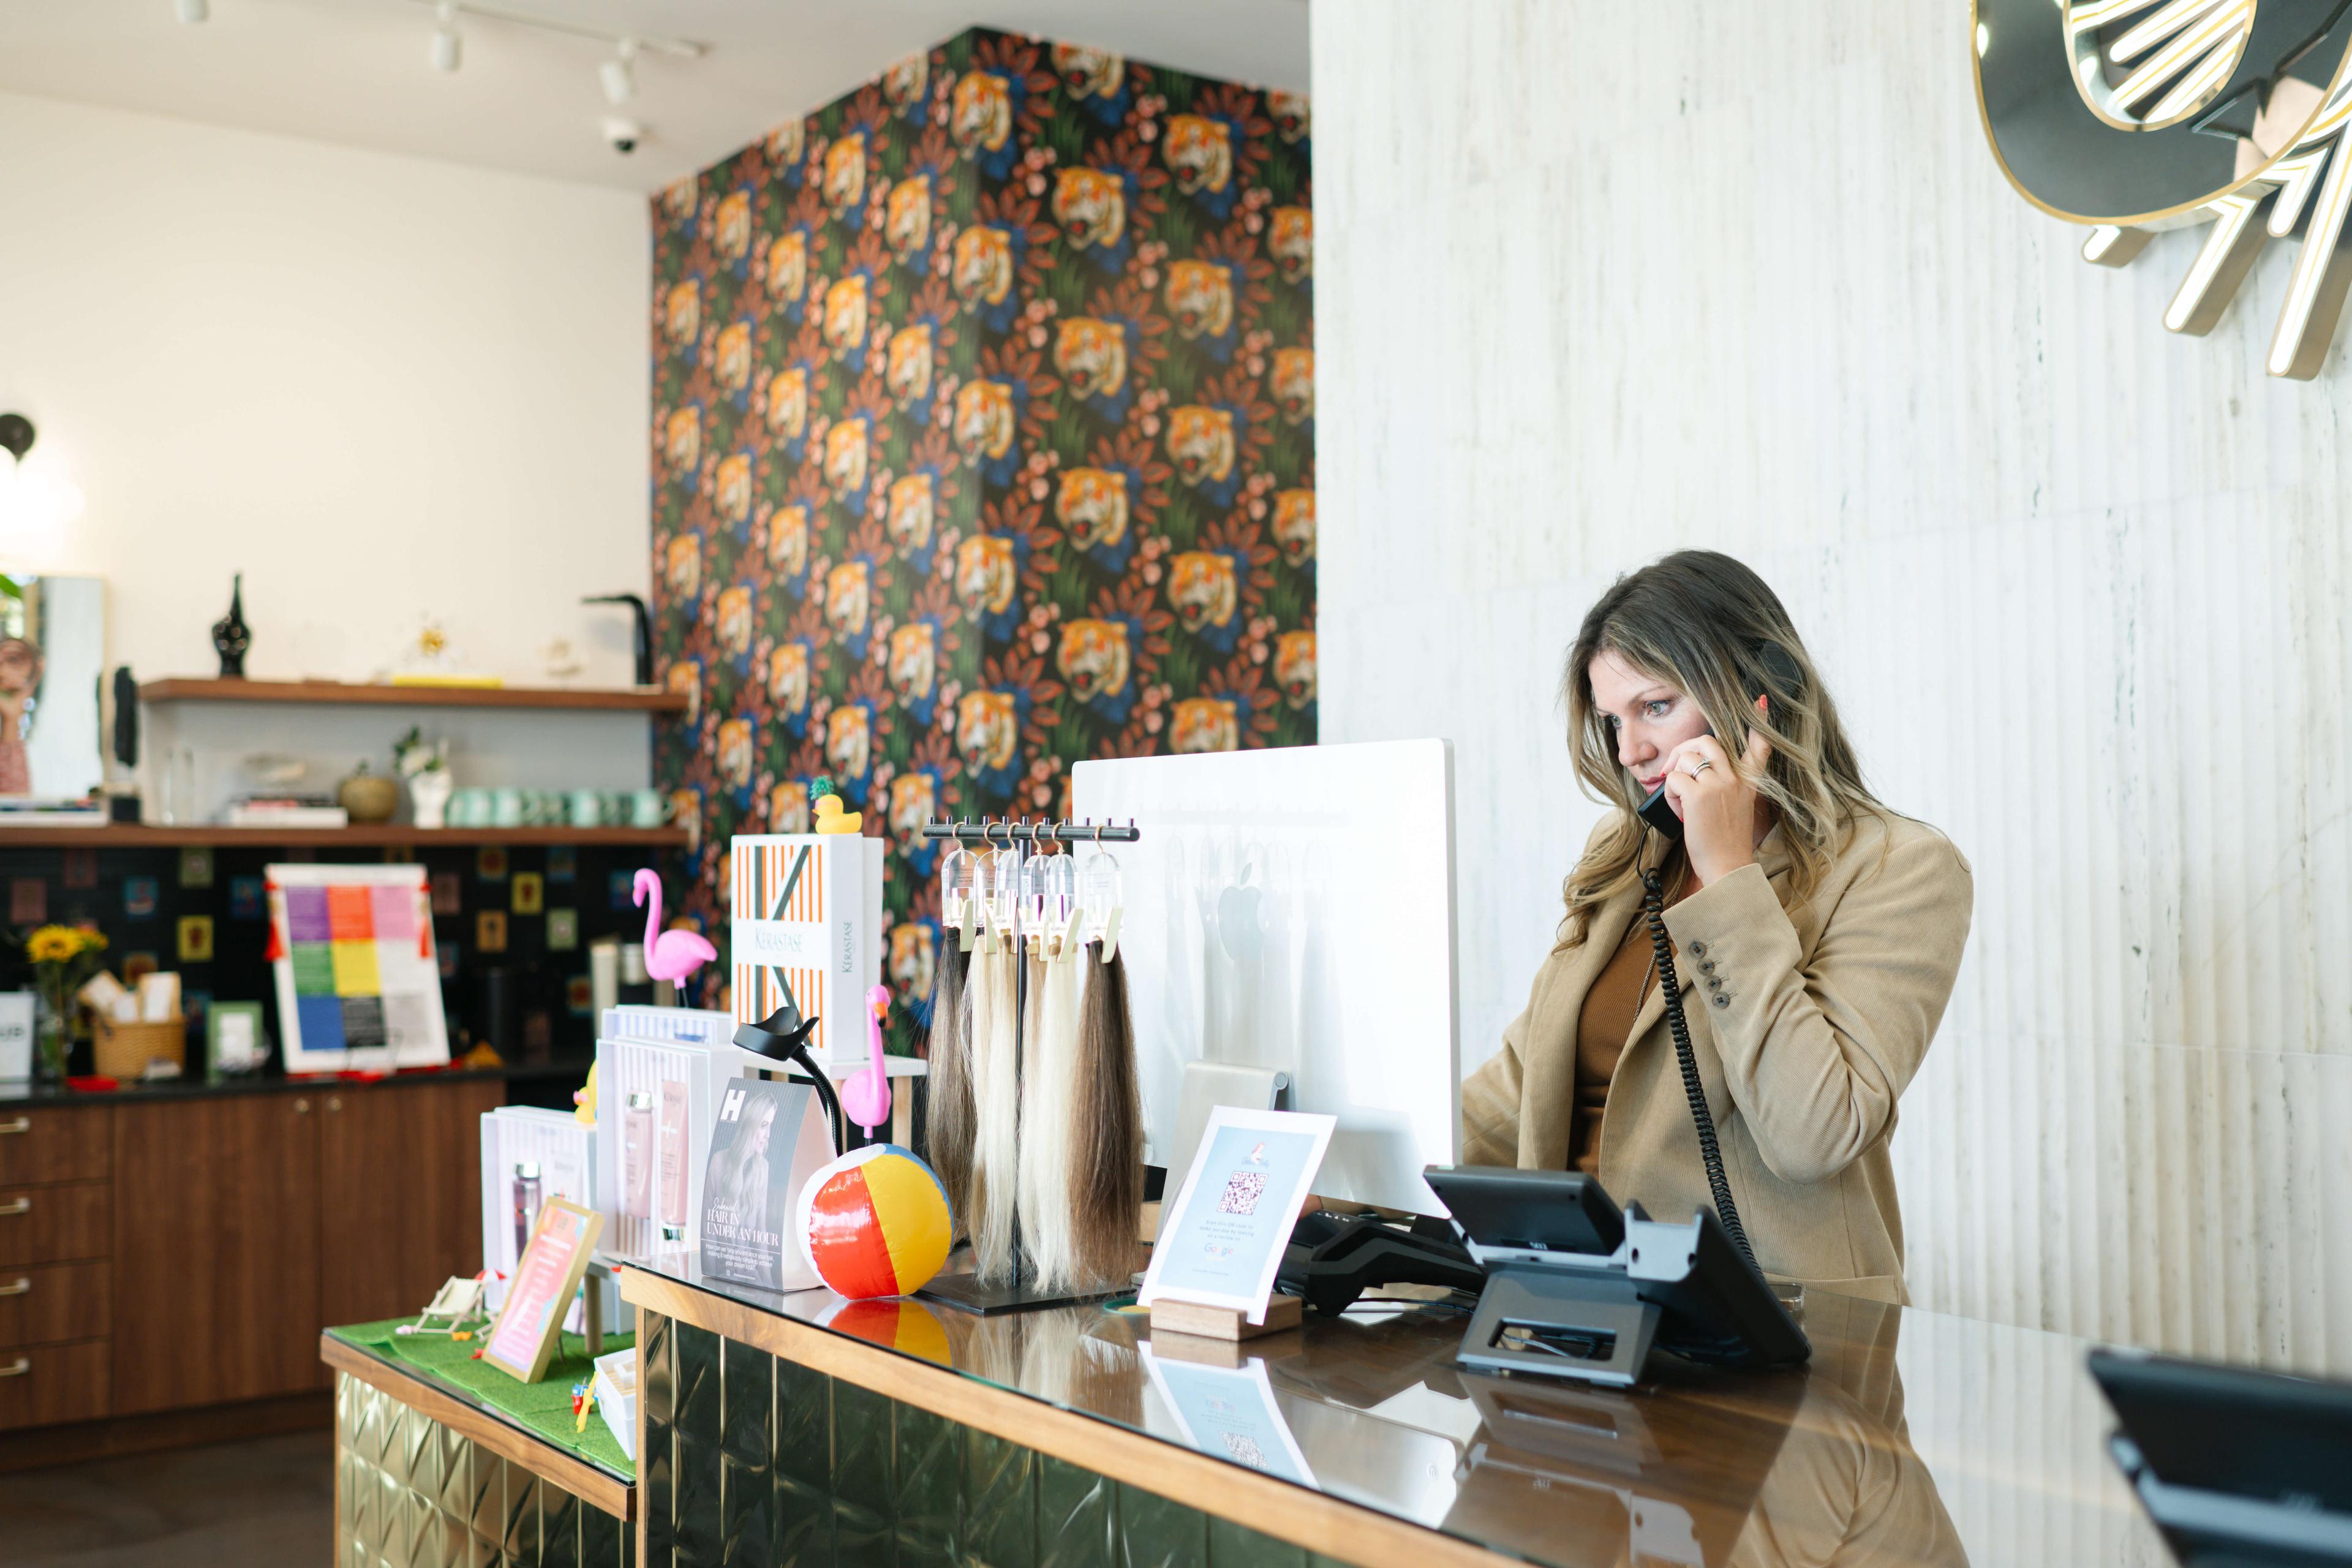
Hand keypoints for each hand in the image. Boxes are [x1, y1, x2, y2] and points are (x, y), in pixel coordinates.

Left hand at [1659, 720, 1771, 886]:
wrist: (1728, 868)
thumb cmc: (1726, 842)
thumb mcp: (1736, 809)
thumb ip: (1725, 788)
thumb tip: (1693, 772)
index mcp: (1748, 782)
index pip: (1759, 746)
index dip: (1758, 722)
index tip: (1759, 701)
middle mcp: (1736, 779)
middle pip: (1707, 741)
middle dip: (1684, 749)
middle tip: (1674, 770)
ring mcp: (1718, 785)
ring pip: (1686, 758)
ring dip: (1675, 778)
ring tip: (1682, 802)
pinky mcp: (1699, 796)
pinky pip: (1674, 779)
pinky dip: (1670, 795)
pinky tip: (1680, 812)